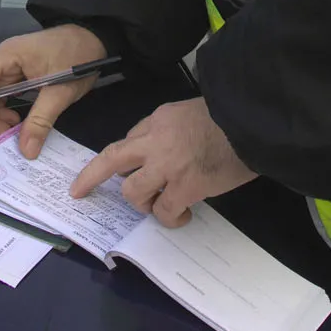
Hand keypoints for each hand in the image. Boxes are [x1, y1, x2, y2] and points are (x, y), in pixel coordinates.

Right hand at [0, 25, 106, 158]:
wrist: (95, 38)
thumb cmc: (78, 56)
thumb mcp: (61, 91)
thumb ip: (41, 120)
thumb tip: (26, 152)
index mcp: (7, 55)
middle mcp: (2, 61)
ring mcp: (9, 68)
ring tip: (7, 136)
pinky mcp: (17, 76)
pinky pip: (1, 97)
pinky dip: (3, 113)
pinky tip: (15, 126)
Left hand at [69, 97, 256, 227]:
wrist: (250, 123)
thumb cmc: (227, 117)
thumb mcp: (189, 112)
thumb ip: (169, 131)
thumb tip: (159, 154)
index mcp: (158, 120)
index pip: (128, 141)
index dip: (119, 160)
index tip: (102, 170)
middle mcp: (154, 141)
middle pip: (112, 159)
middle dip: (90, 177)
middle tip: (80, 192)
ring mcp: (167, 165)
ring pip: (133, 192)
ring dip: (143, 203)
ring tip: (161, 206)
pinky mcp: (184, 186)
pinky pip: (164, 210)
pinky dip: (171, 217)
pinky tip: (183, 215)